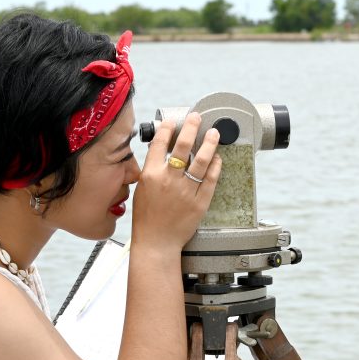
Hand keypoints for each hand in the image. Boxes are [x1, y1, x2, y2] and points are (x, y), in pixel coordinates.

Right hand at [132, 112, 222, 249]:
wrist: (156, 242)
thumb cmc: (146, 218)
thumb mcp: (141, 189)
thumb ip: (151, 171)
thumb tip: (161, 154)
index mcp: (151, 175)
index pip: (160, 144)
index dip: (167, 129)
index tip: (173, 121)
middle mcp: (169, 180)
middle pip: (182, 146)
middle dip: (191, 127)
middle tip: (197, 117)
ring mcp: (186, 191)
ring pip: (201, 160)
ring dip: (209, 143)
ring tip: (213, 133)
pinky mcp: (199, 202)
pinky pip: (210, 179)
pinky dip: (215, 167)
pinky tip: (217, 158)